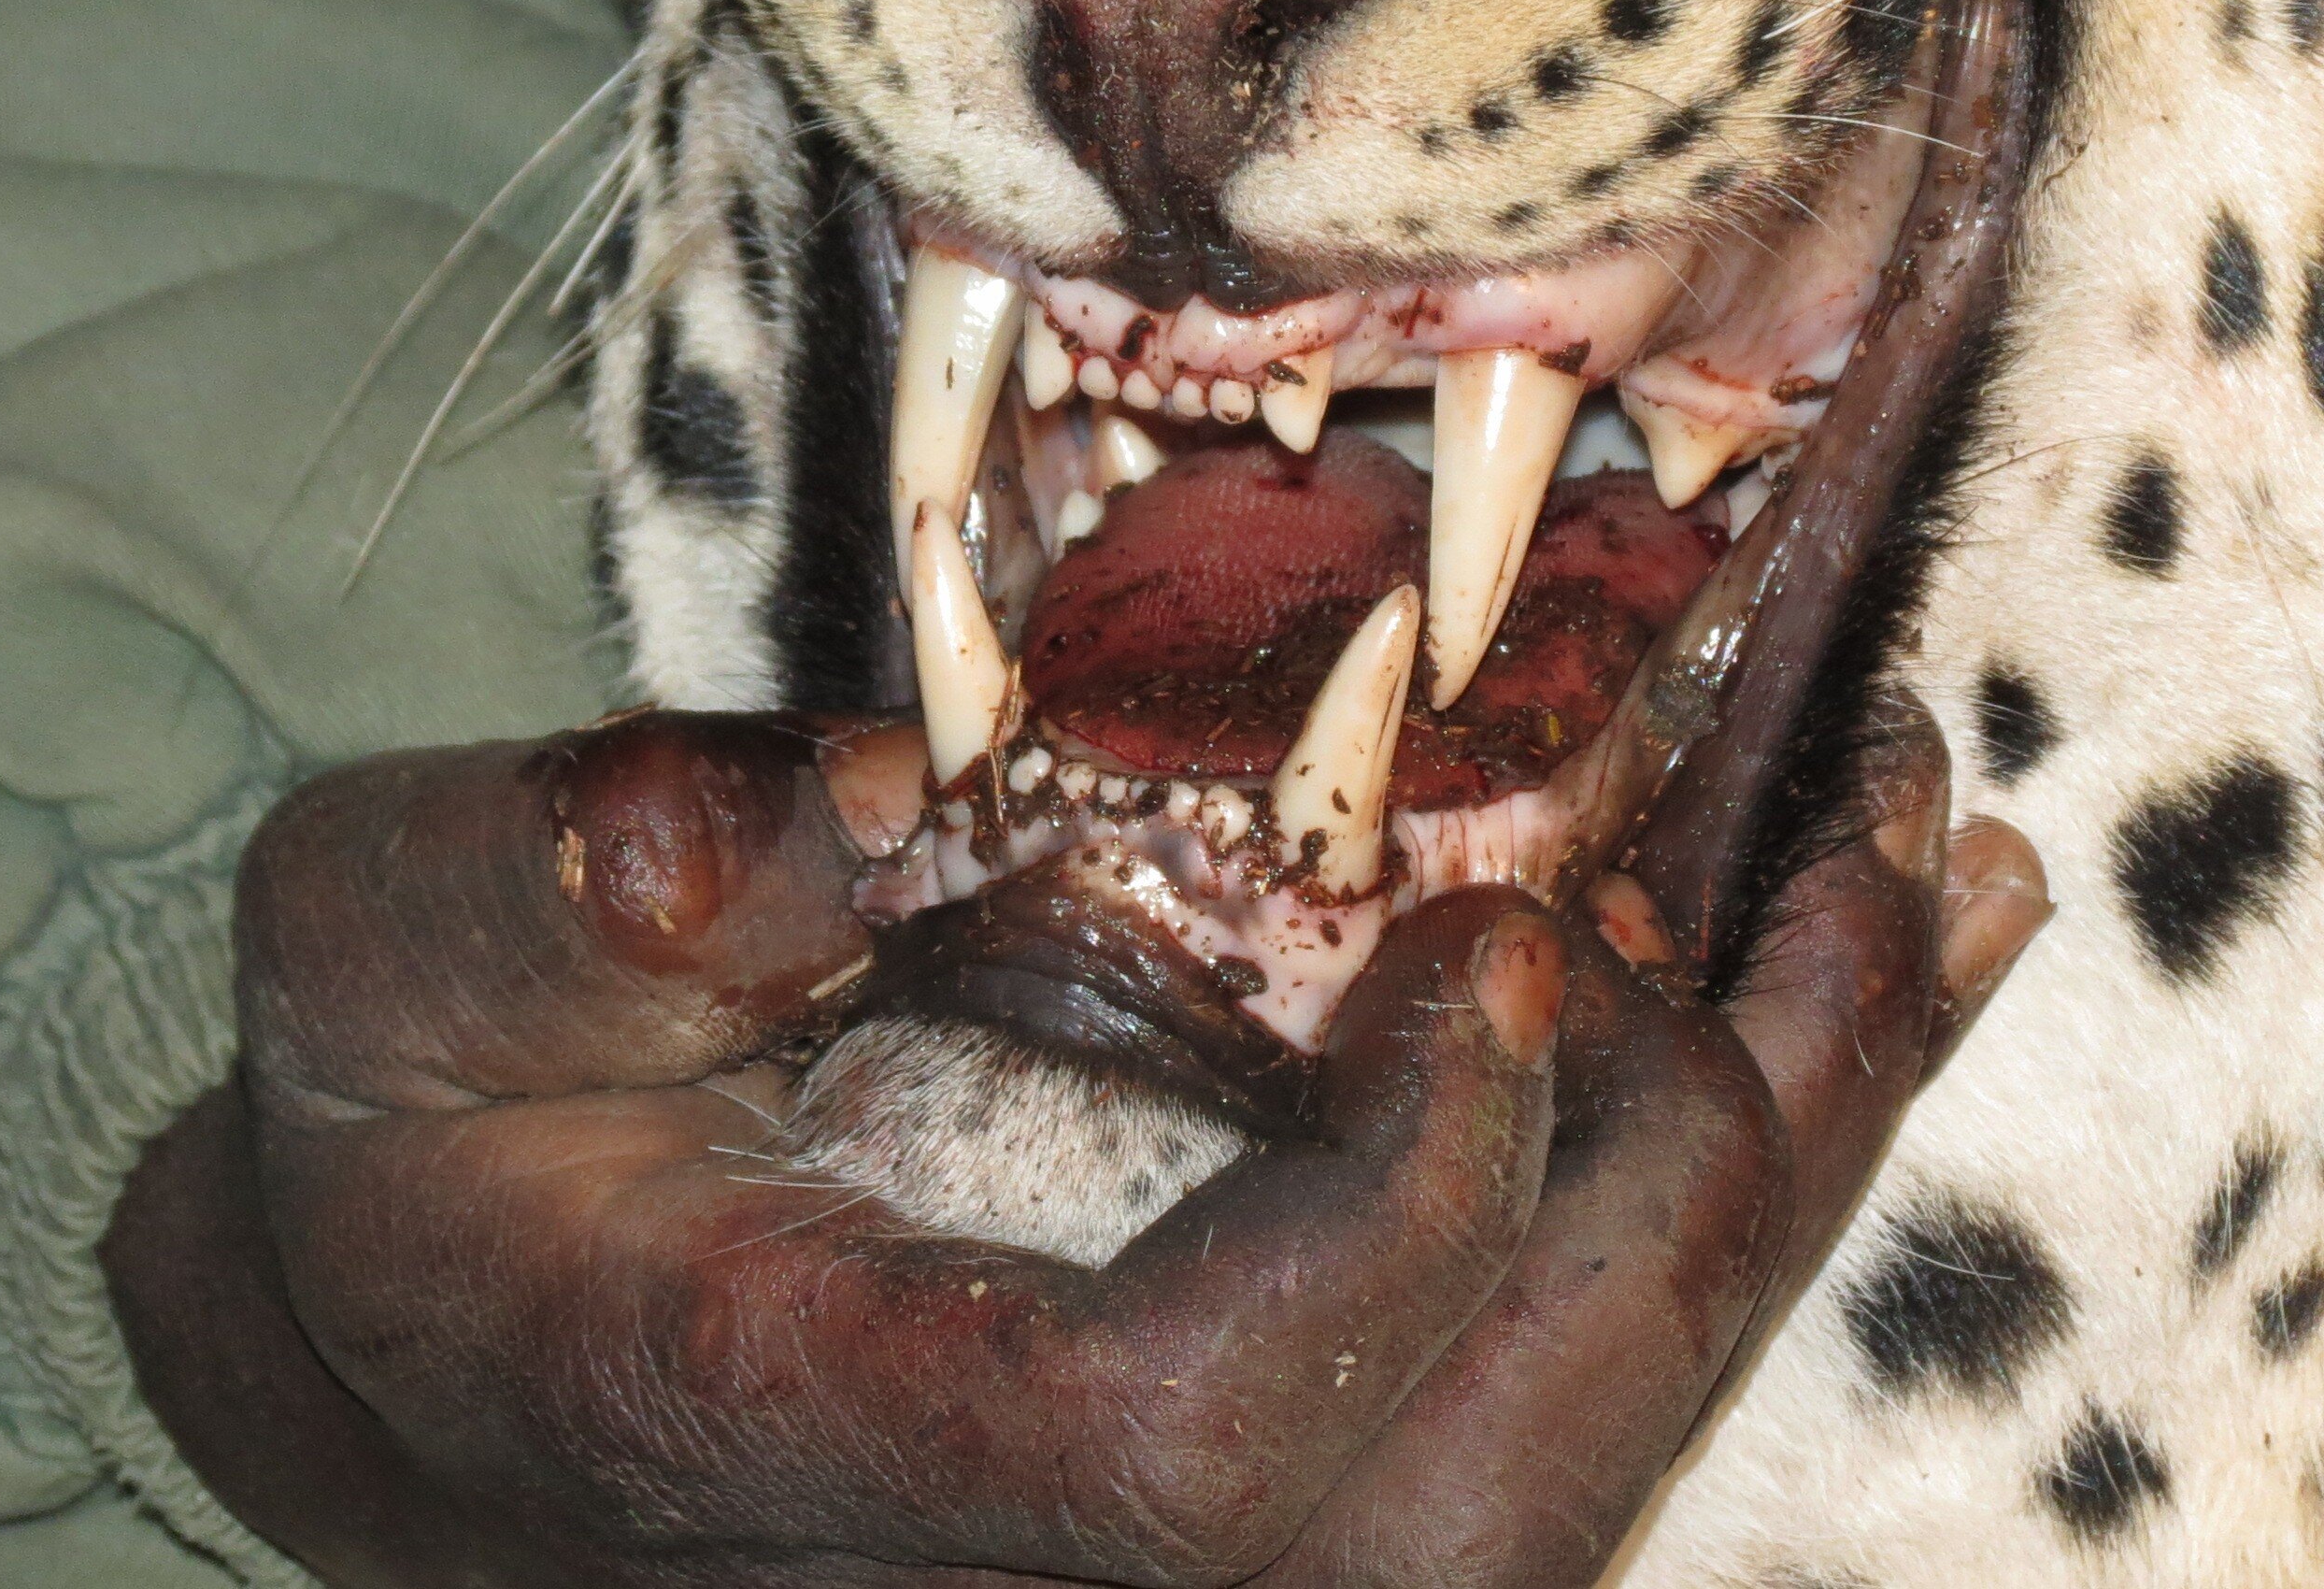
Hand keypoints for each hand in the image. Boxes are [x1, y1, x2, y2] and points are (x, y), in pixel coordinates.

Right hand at [104, 708, 2039, 1585]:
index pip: (1187, 1451)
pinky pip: (1568, 1403)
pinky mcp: (1290, 1495)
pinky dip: (1737, 1191)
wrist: (470, 1352)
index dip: (1387, 1220)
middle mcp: (1043, 1585)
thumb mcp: (392, 948)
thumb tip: (803, 813)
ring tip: (1931, 890)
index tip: (1495, 932)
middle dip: (1703, 1186)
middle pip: (1477, 1513)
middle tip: (1844, 858)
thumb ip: (536, 884)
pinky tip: (1861, 988)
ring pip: (1568, 1484)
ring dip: (1788, 1175)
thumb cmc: (436, 1134)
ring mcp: (1189, 1569)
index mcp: (827, 1455)